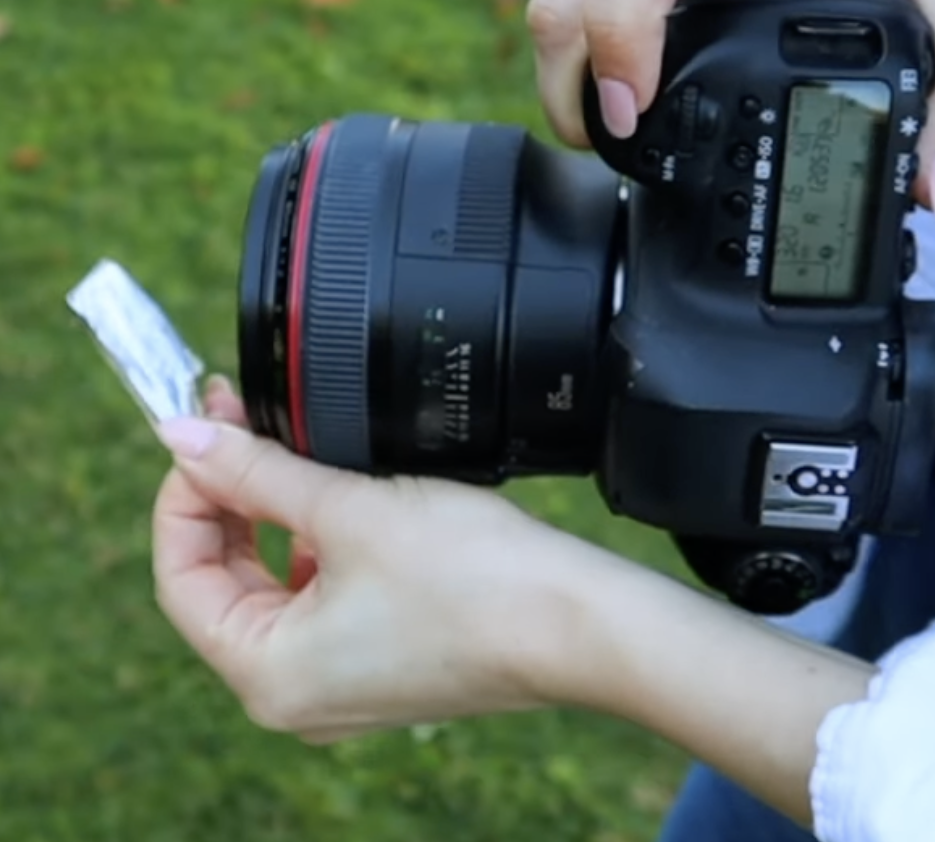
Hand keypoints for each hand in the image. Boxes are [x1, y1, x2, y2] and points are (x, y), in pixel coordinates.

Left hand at [153, 379, 878, 828]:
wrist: (578, 618)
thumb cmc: (476, 576)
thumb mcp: (350, 510)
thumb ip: (256, 471)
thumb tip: (181, 436)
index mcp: (267, 674)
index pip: (178, 574)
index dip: (182, 492)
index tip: (202, 429)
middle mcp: (293, 694)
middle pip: (221, 579)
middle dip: (226, 495)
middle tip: (237, 419)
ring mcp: (338, 682)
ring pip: (269, 585)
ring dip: (268, 515)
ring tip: (283, 450)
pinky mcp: (378, 659)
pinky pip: (316, 598)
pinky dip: (310, 545)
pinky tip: (331, 501)